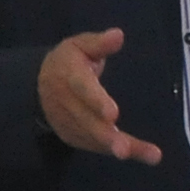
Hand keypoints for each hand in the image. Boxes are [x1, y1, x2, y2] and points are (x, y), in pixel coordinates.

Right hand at [38, 29, 160, 164]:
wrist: (39, 84)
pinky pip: (100, 146)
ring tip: (150, 155)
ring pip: (96, 138)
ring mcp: (70, 123)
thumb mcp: (80, 45)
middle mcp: (68, 103)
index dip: (97, 101)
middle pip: (88, 122)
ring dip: (120, 147)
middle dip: (107, 136)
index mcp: (69, 75)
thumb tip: (118, 35)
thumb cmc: (68, 61)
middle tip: (124, 149)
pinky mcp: (76, 137)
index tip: (113, 114)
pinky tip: (148, 155)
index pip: (82, 89)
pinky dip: (125, 151)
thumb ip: (99, 43)